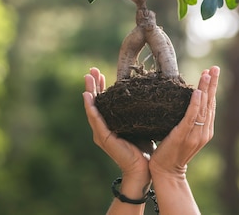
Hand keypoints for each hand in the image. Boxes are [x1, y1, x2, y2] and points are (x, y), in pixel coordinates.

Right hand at [83, 68, 151, 188]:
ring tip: (88, 78)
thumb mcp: (142, 123)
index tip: (100, 72)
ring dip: (89, 92)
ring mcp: (102, 132)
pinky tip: (87, 97)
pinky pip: (96, 120)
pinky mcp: (104, 138)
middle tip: (91, 70)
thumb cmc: (144, 147)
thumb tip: (150, 93)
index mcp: (111, 123)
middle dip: (93, 85)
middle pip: (95, 102)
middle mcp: (103, 127)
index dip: (101, 86)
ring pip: (93, 108)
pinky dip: (91, 107)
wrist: (144, 168)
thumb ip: (140, 111)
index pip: (104, 101)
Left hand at [150, 66, 219, 177]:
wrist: (167, 173)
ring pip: (203, 107)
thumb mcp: (185, 135)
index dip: (212, 88)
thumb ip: (189, 121)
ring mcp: (195, 134)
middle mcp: (204, 131)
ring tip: (207, 74)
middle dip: (212, 84)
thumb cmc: (172, 153)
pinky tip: (197, 92)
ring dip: (205, 89)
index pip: (211, 105)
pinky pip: (191, 117)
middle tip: (215, 68)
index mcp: (206, 130)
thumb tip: (187, 102)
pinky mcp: (183, 136)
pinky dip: (195, 104)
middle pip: (210, 103)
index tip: (212, 72)